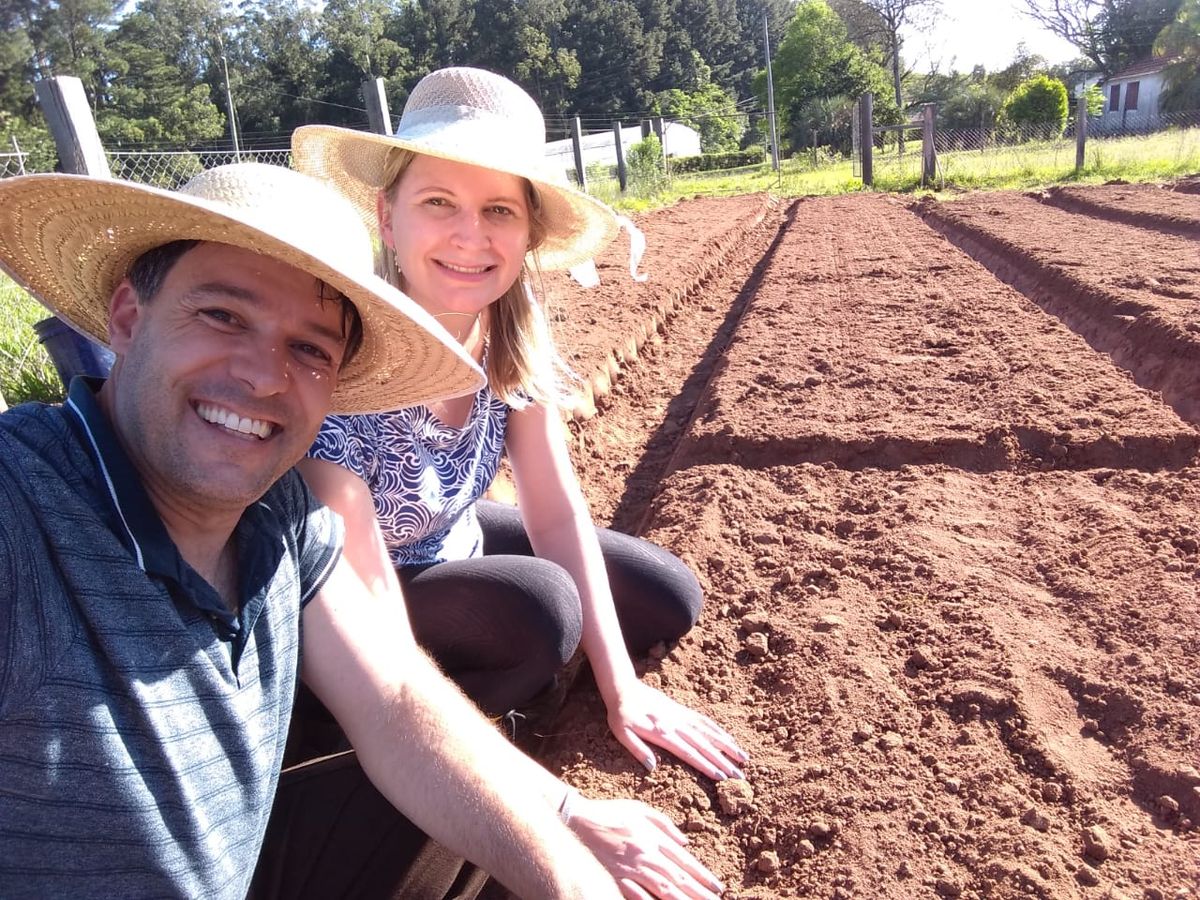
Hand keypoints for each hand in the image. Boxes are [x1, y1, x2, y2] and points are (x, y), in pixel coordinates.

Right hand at [569, 796, 723, 898]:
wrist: (576, 820)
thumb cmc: (609, 813)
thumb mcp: (640, 809)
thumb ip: (664, 824)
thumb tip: (685, 840)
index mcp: (653, 838)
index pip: (684, 860)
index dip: (702, 875)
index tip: (718, 887)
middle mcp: (646, 855)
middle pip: (678, 878)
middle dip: (699, 893)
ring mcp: (631, 870)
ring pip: (663, 890)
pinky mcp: (616, 880)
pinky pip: (638, 897)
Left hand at [606, 680, 747, 781]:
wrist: (623, 688)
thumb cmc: (620, 714)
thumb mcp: (622, 733)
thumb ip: (637, 749)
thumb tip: (653, 767)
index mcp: (663, 734)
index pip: (690, 753)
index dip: (707, 765)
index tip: (723, 776)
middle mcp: (677, 725)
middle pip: (705, 745)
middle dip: (724, 761)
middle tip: (741, 775)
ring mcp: (682, 717)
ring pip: (710, 733)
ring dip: (728, 746)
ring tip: (744, 757)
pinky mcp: (682, 711)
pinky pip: (705, 722)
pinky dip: (718, 730)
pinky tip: (728, 738)